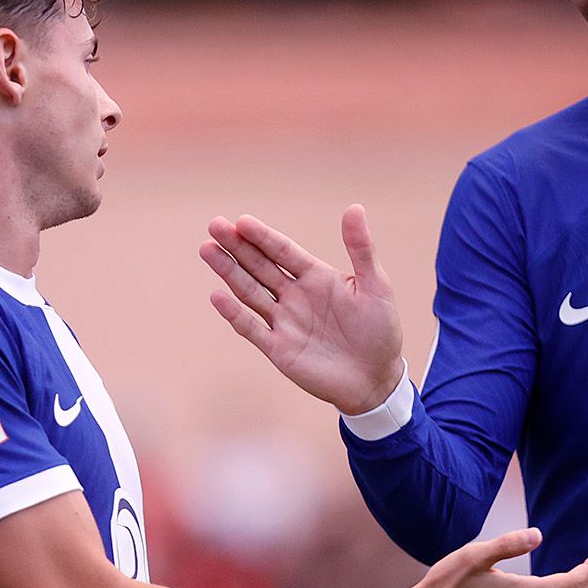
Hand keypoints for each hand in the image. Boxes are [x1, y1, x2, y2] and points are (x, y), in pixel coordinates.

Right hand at [200, 205, 405, 414]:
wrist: (376, 380)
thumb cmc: (381, 331)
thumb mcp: (376, 286)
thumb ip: (362, 249)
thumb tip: (354, 208)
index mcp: (316, 276)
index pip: (283, 251)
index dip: (263, 236)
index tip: (242, 221)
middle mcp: (295, 295)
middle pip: (259, 265)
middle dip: (237, 246)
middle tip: (214, 225)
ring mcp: (284, 321)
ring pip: (249, 291)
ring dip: (228, 271)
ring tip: (207, 249)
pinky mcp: (278, 348)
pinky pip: (251, 328)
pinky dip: (234, 313)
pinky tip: (217, 296)